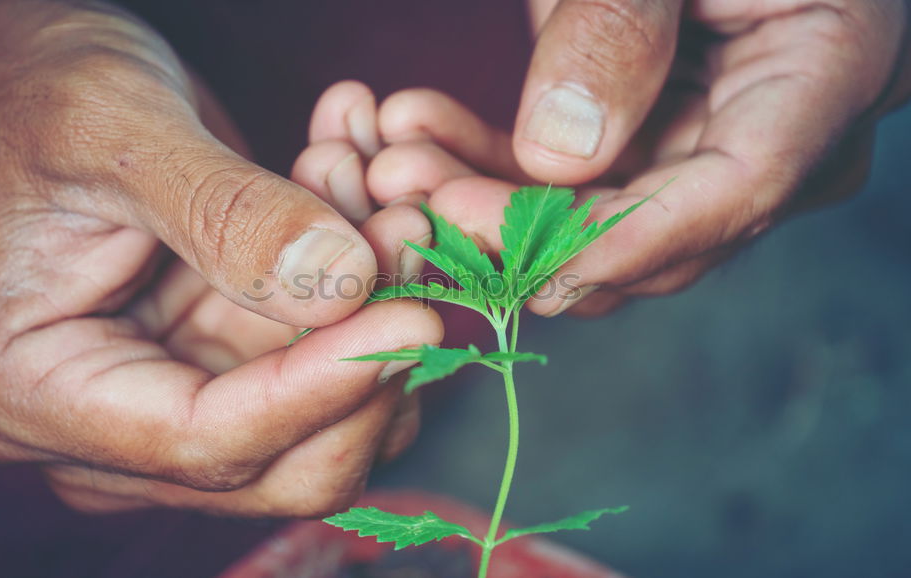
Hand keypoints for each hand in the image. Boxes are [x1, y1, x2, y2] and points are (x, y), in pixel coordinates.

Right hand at [0, 1, 439, 515]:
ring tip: (381, 183)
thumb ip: (224, 216)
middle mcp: (111, 421)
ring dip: (378, 300)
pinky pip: (326, 345)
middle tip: (410, 232)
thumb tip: (347, 285)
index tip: (414, 321)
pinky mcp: (225, 351)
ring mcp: (175, 389)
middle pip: (283, 456)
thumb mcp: (111, 131)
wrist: (17, 74)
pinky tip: (361, 182)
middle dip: (367, 354)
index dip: (320, 393)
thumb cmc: (26, 92)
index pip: (204, 442)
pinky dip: (365, 273)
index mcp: (38, 394)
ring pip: (326, 404)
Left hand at [306, 0, 909, 316]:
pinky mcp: (643, 142)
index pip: (737, 191)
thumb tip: (559, 158)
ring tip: (392, 164)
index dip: (622, 242)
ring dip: (485, 202)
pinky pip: (562, 184)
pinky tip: (416, 138)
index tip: (515, 260)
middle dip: (522, 229)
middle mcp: (781, 134)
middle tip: (412, 195)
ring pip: (592, 224)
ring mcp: (707, 146)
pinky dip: (485, 167)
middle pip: (655, 233)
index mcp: (830, 70)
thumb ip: (621, 28)